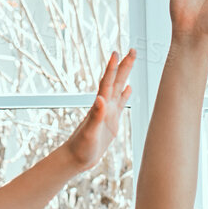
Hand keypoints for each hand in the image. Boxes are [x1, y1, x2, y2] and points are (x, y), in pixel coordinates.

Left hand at [64, 48, 136, 169]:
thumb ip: (96, 116)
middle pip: (116, 81)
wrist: (76, 158)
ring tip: (131, 61)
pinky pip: (120, 103)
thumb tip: (101, 99)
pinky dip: (125, 94)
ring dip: (125, 75)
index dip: (113, 68)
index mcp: (100, 107)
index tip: (117, 53)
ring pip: (119, 89)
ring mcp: (109, 112)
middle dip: (124, 66)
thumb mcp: (90, 132)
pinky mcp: (112, 121)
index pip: (107, 83)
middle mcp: (104, 106)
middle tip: (132, 50)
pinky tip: (128, 88)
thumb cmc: (81, 147)